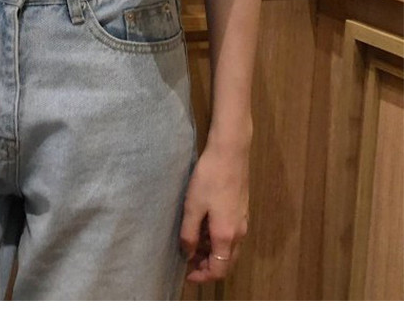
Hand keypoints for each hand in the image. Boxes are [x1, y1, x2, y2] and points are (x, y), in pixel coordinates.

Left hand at [179, 141, 249, 282]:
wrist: (230, 152)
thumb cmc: (209, 178)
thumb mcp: (193, 206)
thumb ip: (189, 233)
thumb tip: (188, 254)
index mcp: (226, 235)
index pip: (219, 270)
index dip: (202, 277)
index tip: (186, 274)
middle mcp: (239, 232)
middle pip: (226, 262)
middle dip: (207, 266)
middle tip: (187, 260)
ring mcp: (242, 220)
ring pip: (229, 248)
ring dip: (212, 252)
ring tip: (191, 242)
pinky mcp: (241, 209)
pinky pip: (230, 234)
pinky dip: (217, 239)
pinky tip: (202, 226)